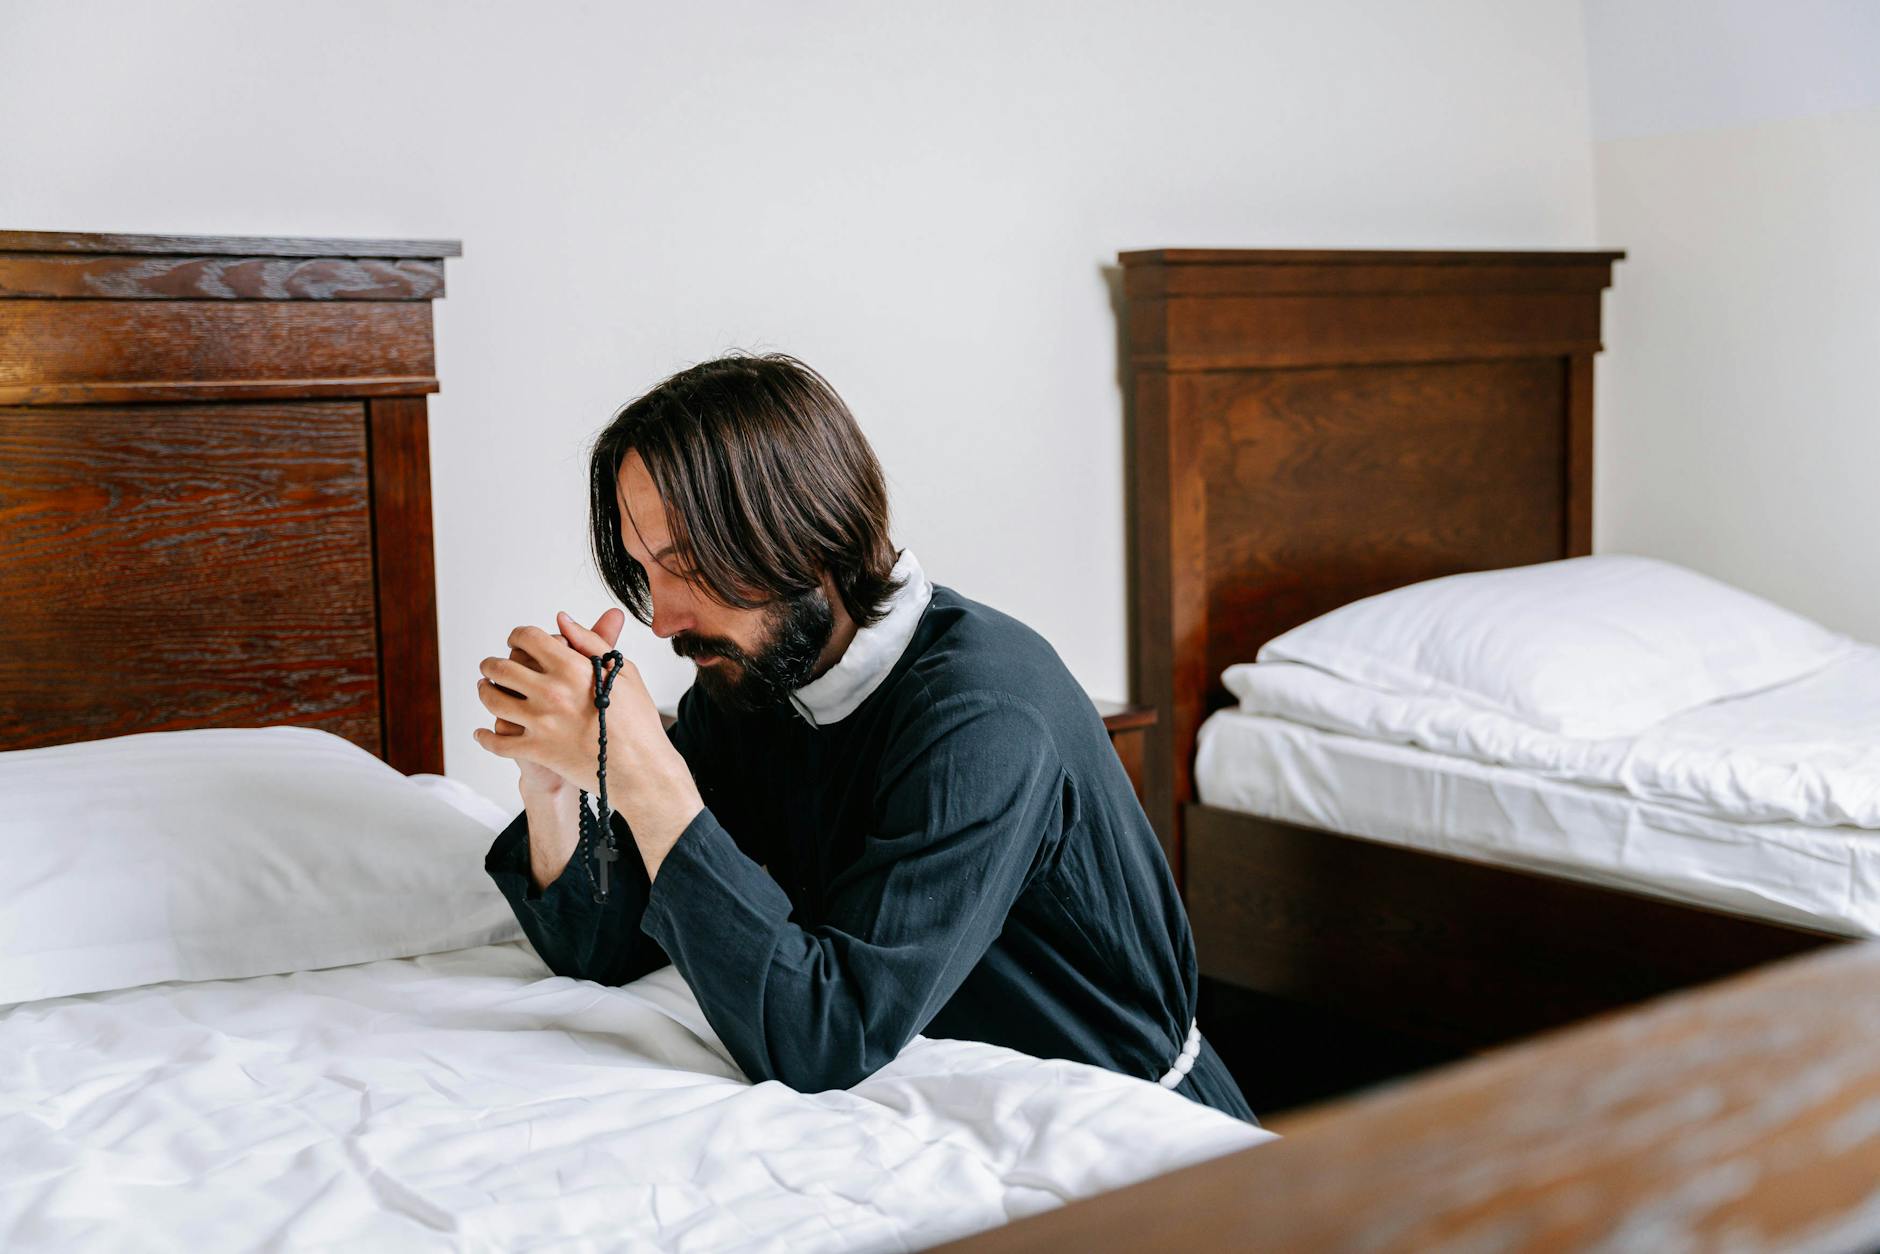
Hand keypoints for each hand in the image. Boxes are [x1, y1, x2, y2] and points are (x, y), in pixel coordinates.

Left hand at [475, 609, 624, 796]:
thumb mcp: (621, 671)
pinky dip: (485, 737)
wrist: (641, 768)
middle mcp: (551, 691)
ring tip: (487, 689)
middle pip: (501, 667)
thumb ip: (590, 641)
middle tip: (491, 666)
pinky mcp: (537, 750)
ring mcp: (541, 722)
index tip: (516, 640)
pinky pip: (498, 742)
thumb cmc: (637, 720)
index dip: (517, 635)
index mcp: (572, 667)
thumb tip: (563, 620)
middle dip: (492, 664)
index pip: (528, 638)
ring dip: (484, 691)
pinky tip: (484, 732)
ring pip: (493, 700)